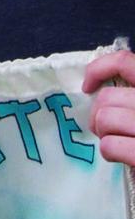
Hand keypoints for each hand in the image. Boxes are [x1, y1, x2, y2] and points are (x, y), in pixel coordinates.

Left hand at [82, 50, 134, 164]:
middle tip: (108, 129)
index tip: (88, 87)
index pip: (124, 62)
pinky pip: (109, 145)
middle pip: (107, 97)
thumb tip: (97, 88)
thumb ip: (132, 96)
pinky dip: (109, 152)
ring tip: (119, 141)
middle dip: (99, 115)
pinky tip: (121, 156)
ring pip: (105, 119)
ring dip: (105, 134)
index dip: (98, 70)